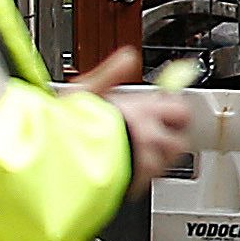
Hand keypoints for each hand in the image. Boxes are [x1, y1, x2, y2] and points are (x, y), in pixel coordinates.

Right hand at [75, 47, 199, 183]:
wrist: (61, 161)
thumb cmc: (69, 127)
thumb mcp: (86, 90)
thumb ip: (112, 73)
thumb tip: (128, 57)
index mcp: (142, 112)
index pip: (179, 110)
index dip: (174, 111)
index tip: (167, 110)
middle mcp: (149, 137)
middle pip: (179, 140)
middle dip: (171, 138)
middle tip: (157, 135)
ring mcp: (145, 162)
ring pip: (165, 162)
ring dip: (157, 157)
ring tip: (139, 153)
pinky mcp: (135, 183)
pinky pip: (147, 180)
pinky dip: (141, 175)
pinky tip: (127, 169)